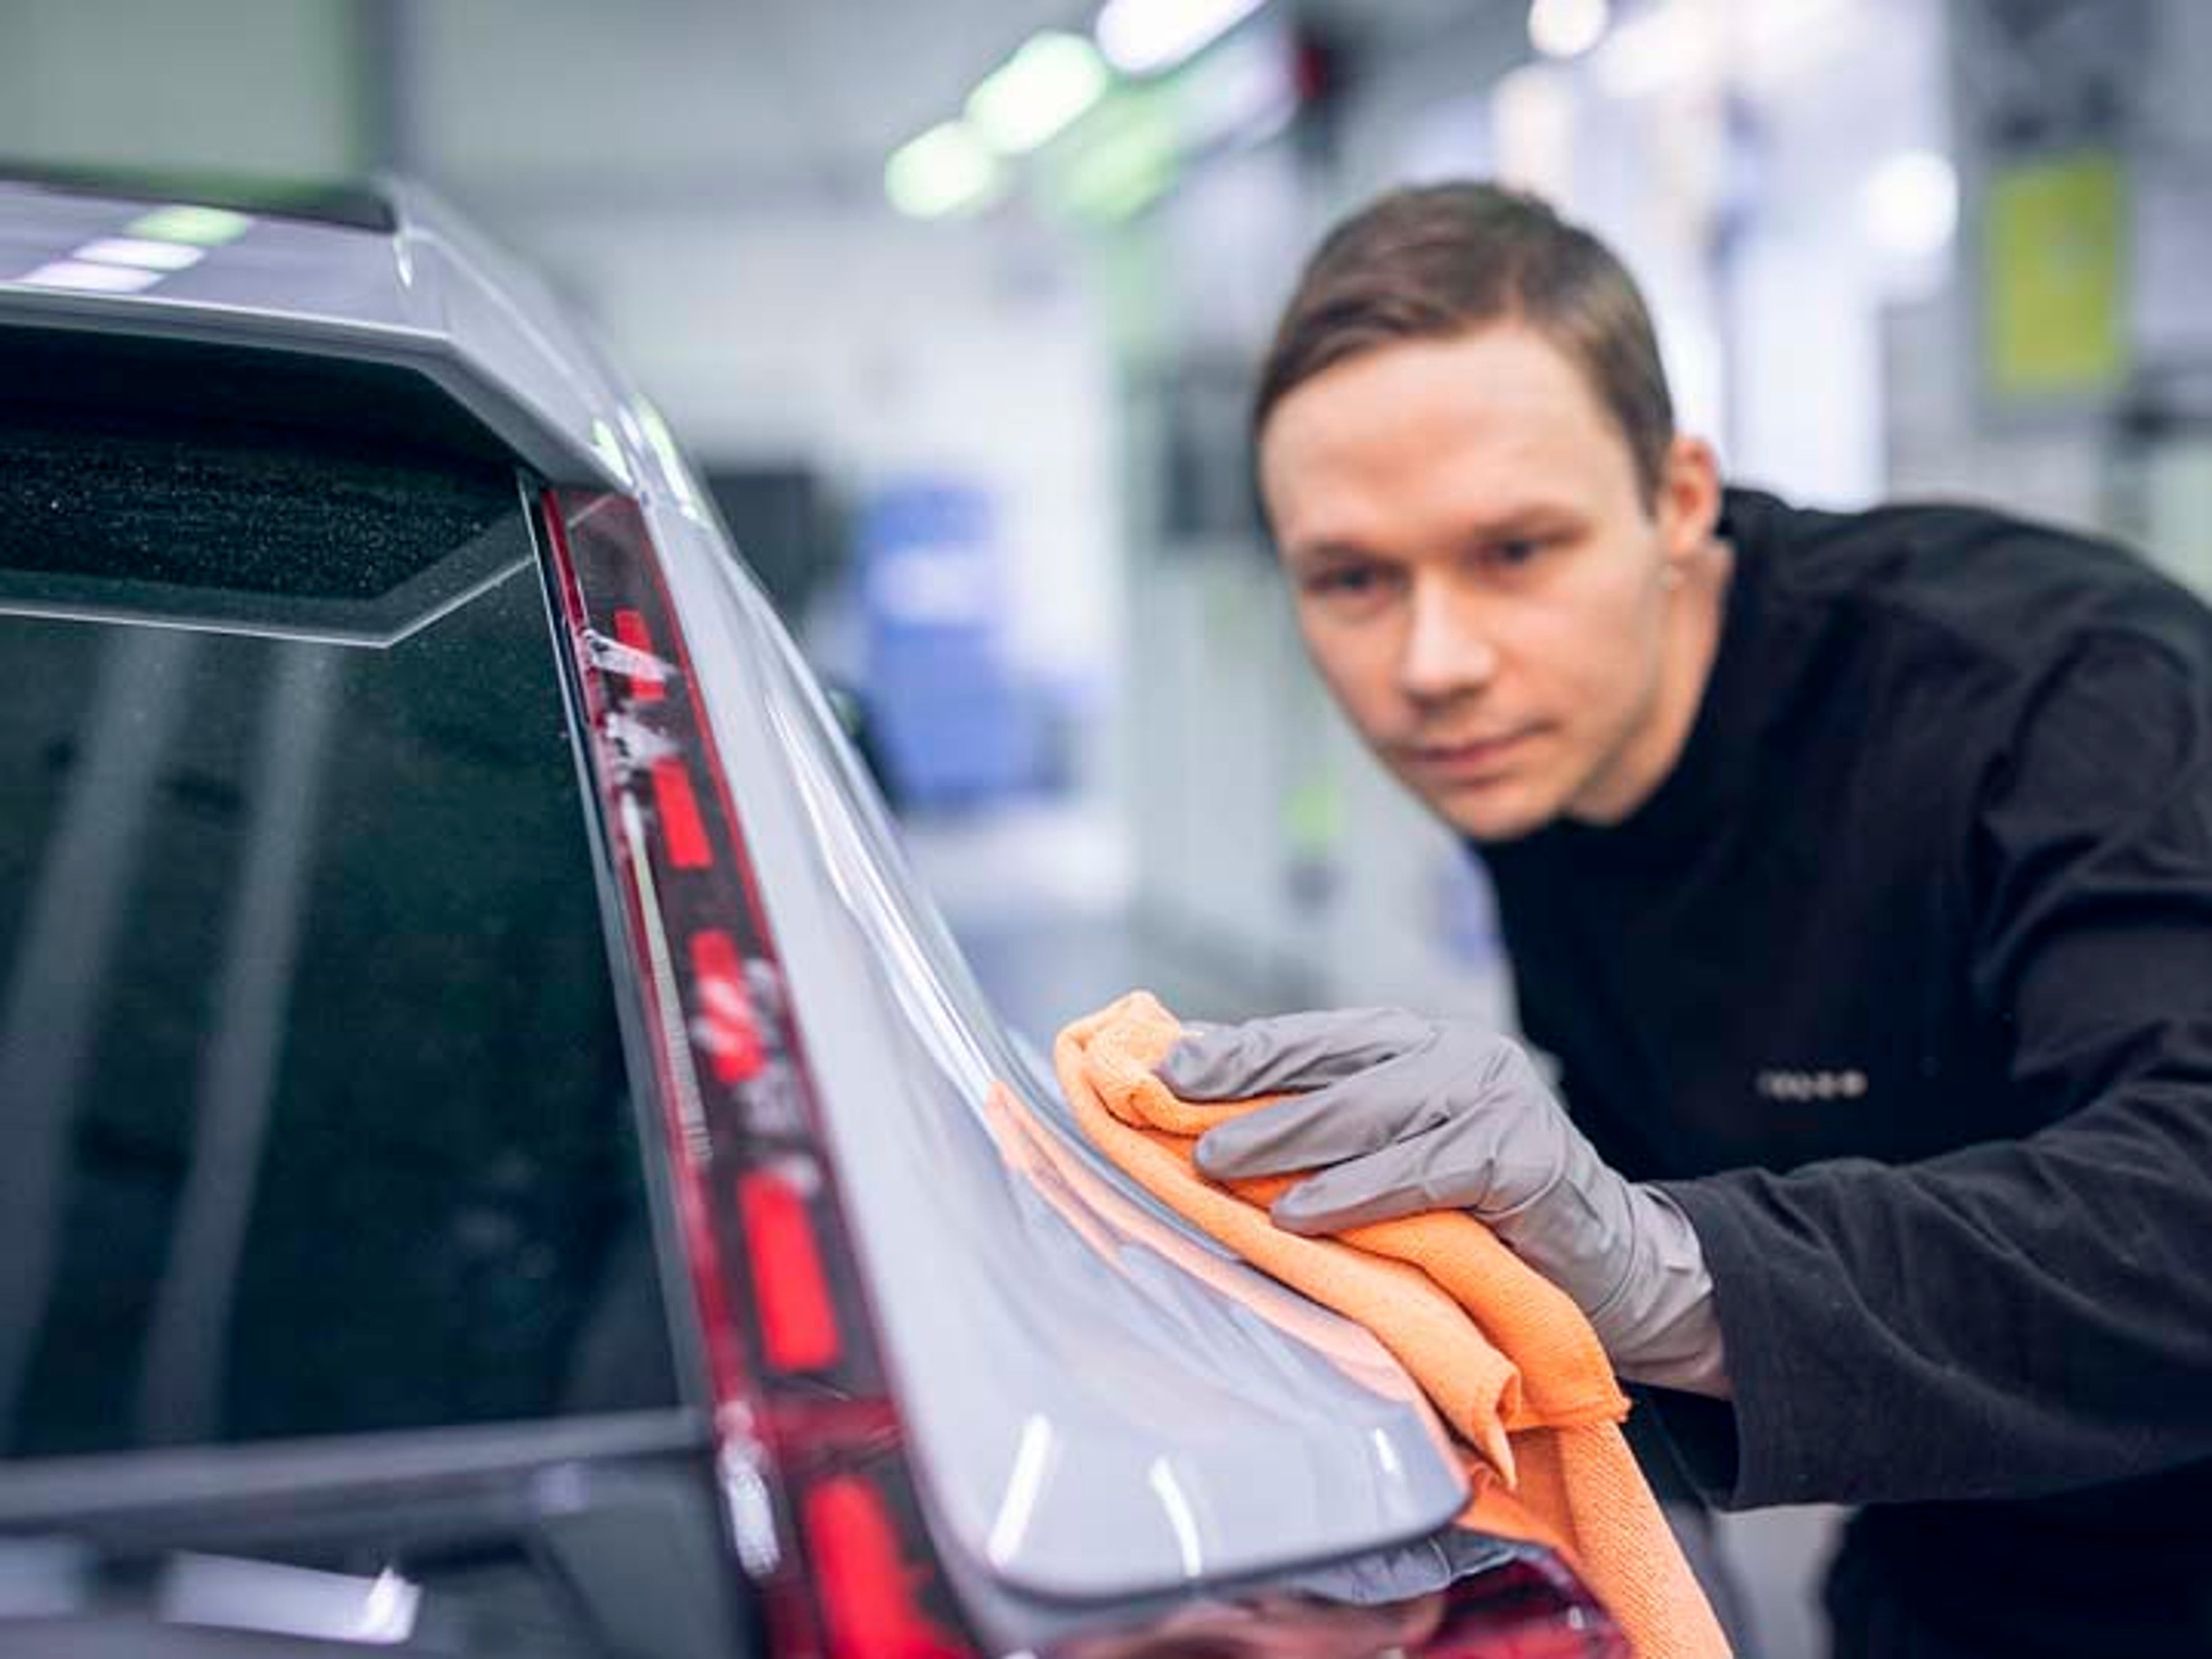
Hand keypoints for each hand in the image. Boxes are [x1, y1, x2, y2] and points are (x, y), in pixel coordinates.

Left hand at [1158, 1008, 1729, 1395]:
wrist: (1605, 1263)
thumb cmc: (1477, 1215)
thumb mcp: (1394, 1156)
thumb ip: (1323, 1129)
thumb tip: (1207, 1121)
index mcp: (1418, 1042)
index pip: (1314, 1035)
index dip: (1241, 1050)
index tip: (1168, 1070)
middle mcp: (1457, 1055)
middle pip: (1335, 1068)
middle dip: (1250, 1096)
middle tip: (1183, 1129)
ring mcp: (1496, 1099)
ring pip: (1373, 1116)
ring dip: (1289, 1145)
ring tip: (1221, 1171)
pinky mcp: (1524, 1156)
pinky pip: (1425, 1173)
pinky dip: (1358, 1194)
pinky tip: (1303, 1215)